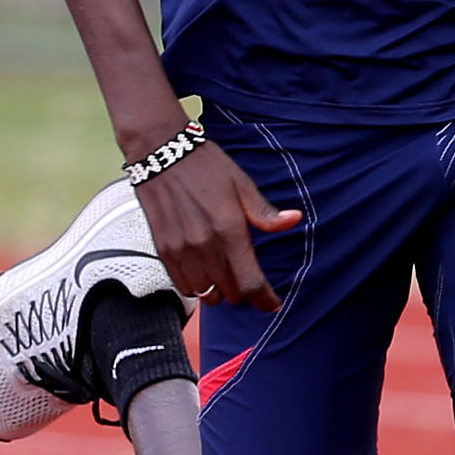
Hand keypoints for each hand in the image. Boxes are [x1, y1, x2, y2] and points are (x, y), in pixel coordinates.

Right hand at [130, 138, 300, 308]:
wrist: (160, 152)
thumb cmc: (205, 166)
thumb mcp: (241, 184)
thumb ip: (265, 212)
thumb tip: (293, 220)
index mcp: (229, 230)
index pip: (250, 283)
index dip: (265, 300)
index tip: (272, 303)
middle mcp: (204, 246)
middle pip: (231, 294)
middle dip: (244, 292)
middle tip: (249, 279)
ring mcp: (181, 251)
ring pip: (207, 295)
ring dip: (220, 290)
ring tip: (225, 275)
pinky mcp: (164, 251)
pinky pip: (184, 286)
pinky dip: (197, 286)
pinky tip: (204, 270)